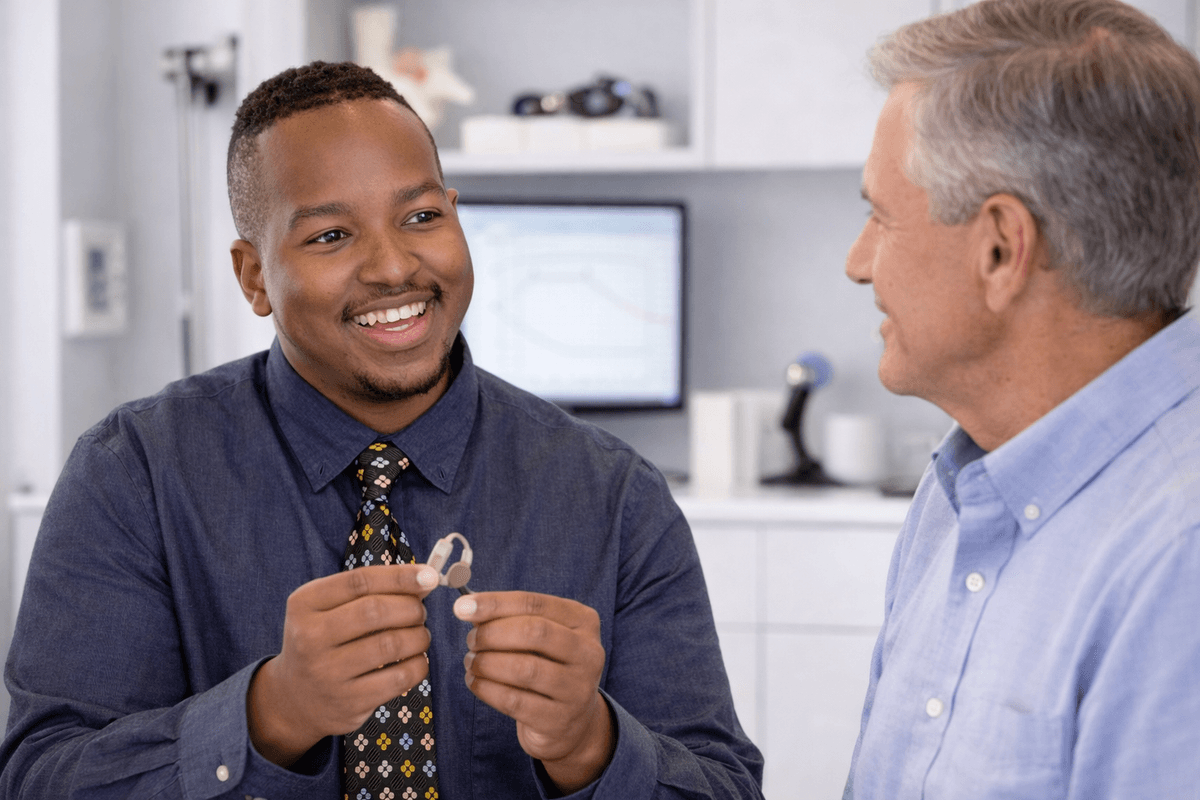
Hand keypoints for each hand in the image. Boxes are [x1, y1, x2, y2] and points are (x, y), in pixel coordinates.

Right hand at [248, 564, 439, 766]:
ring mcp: (328, 673)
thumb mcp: (330, 608)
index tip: (430, 577)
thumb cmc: (325, 642)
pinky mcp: (349, 703)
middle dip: (411, 608)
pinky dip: (419, 664)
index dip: (401, 576)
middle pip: (376, 611)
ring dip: (419, 636)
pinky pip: (400, 678)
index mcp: (304, 604)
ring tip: (419, 635)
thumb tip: (425, 580)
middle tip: (420, 612)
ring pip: (391, 644)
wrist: (296, 699)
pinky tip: (416, 660)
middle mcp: (310, 638)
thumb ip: (372, 590)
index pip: (360, 581)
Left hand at [454, 591, 613, 793]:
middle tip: (471, 640)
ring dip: (487, 662)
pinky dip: (486, 689)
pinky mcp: (558, 720)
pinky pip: (514, 701)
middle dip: (492, 634)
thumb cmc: (547, 666)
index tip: (462, 607)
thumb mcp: (540, 637)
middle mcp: (588, 653)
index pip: (535, 604)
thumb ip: (510, 618)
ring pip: (524, 669)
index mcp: (583, 621)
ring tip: (471, 661)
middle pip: (534, 632)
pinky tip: (475, 681)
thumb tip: (468, 608)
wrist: (571, 721)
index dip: (495, 603)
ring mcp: (577, 689)